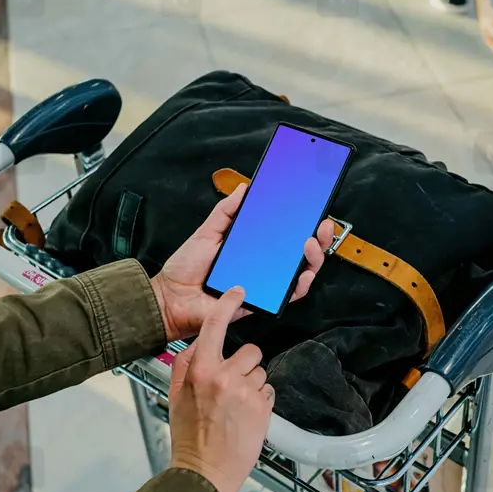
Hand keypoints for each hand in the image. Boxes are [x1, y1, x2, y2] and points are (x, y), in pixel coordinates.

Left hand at [150, 183, 333, 341]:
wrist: (171, 298)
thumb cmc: (185, 270)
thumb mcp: (206, 232)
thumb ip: (225, 211)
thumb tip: (243, 190)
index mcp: (251, 248)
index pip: (284, 235)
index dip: (303, 223)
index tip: (313, 209)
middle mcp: (262, 266)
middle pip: (300, 253)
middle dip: (318, 239)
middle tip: (320, 226)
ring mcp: (265, 284)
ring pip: (301, 273)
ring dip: (313, 259)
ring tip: (310, 244)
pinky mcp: (262, 302)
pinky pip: (289, 296)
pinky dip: (300, 285)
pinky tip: (302, 273)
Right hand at [167, 287, 273, 491]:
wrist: (204, 470)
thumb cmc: (189, 435)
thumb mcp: (176, 395)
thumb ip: (186, 364)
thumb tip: (199, 344)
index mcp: (200, 370)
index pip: (214, 326)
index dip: (227, 304)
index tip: (237, 291)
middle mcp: (225, 377)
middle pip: (249, 351)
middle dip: (244, 364)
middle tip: (232, 387)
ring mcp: (246, 393)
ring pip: (261, 371)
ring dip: (253, 384)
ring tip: (237, 406)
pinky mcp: (263, 408)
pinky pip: (268, 390)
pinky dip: (261, 400)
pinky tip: (246, 415)